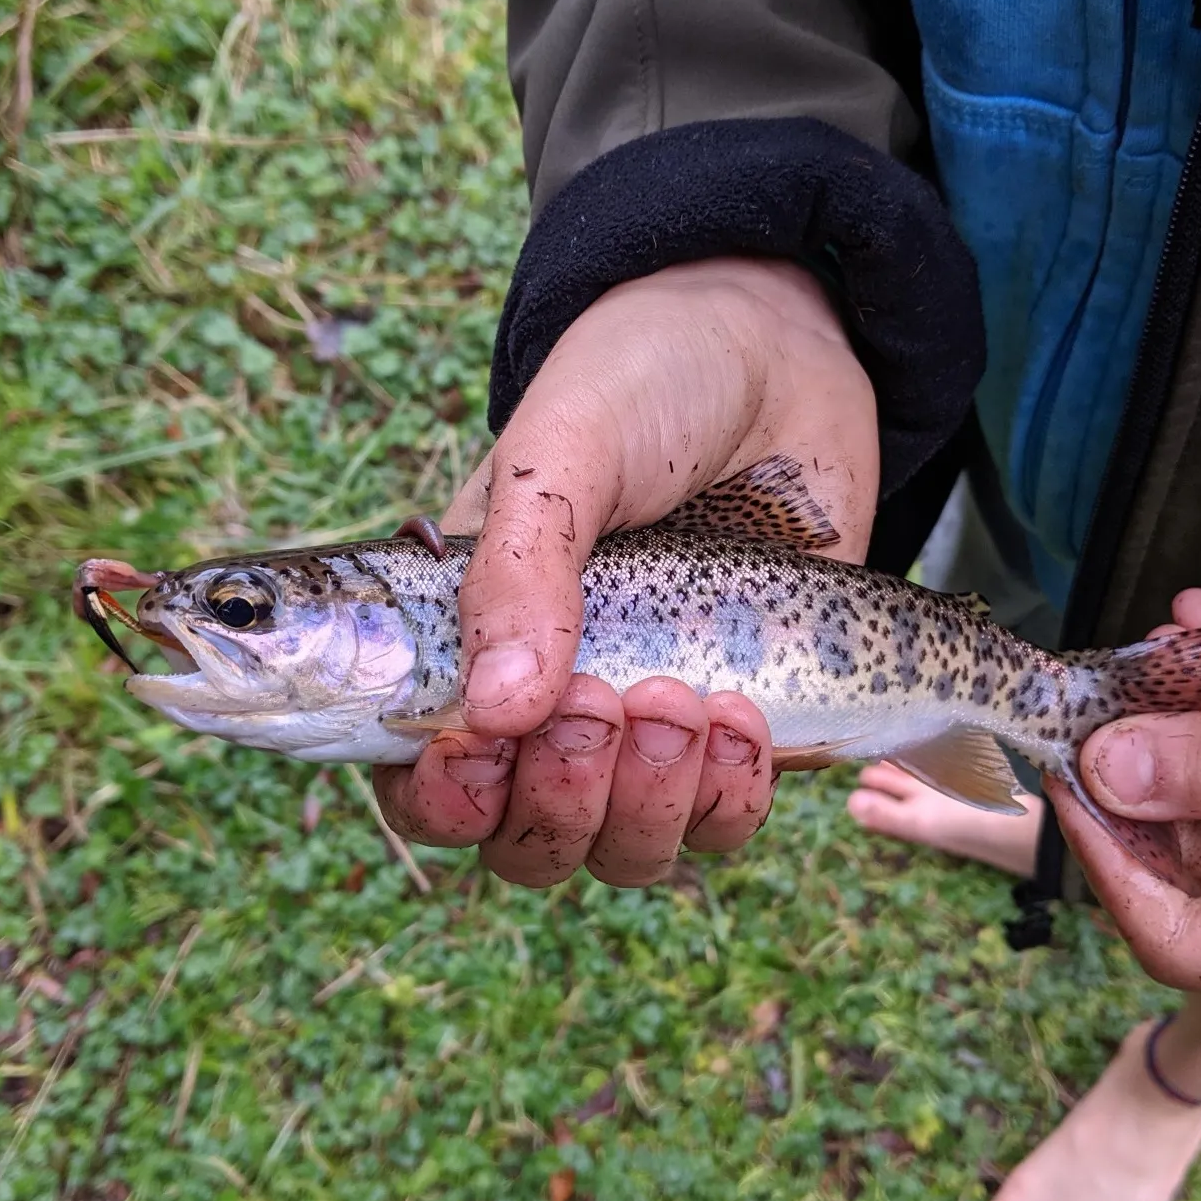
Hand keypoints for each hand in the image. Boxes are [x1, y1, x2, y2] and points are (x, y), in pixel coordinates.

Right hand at [374, 256, 879, 886]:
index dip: (442, 797)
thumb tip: (497, 711)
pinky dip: (731, 797)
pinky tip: (747, 717)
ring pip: (622, 848)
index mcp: (469, 638)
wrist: (778, 352)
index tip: (480, 752)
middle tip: (605, 701)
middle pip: (524, 840)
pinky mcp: (742, 724)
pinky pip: (722, 823)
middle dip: (558, 800)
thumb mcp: (560, 454)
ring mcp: (649, 720)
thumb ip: (517, 571)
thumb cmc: (643, 382)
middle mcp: (552, 700)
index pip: (422, 774)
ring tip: (685, 697)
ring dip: (648, 802)